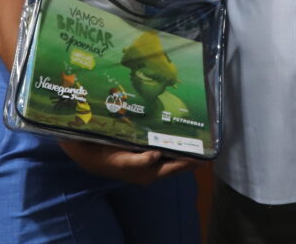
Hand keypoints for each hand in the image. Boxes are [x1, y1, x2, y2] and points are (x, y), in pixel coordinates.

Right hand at [59, 139, 198, 184]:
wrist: (88, 152)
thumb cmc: (106, 159)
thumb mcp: (121, 162)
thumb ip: (139, 161)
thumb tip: (157, 155)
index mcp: (150, 172)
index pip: (176, 166)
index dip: (191, 161)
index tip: (206, 153)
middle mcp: (152, 165)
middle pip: (177, 158)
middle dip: (190, 150)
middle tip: (206, 139)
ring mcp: (148, 156)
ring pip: (170, 149)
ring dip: (182, 141)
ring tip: (197, 130)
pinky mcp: (143, 146)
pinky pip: (161, 141)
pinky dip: (170, 135)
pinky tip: (177, 124)